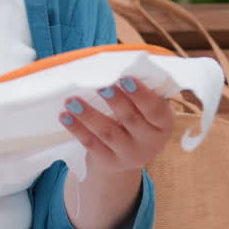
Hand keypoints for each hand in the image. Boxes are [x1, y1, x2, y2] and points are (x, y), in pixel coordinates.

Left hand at [58, 76, 173, 174]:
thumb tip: (117, 66)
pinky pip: (91, 144)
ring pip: (107, 132)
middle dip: (115, 101)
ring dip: (88, 114)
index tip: (125, 78)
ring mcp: (129, 155)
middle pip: (130, 119)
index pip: (155, 109)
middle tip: (101, 85)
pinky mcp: (109, 162)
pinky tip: (65, 116)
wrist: (125, 157)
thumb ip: (138, 92)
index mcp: (163, 124)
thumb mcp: (146, 110)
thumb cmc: (137, 120)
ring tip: (72, 100)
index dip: (141, 94)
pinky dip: (77, 129)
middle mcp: (150, 143)